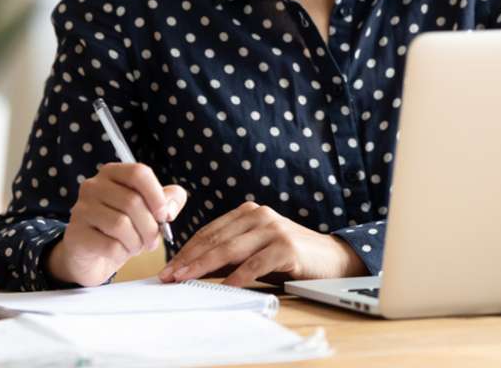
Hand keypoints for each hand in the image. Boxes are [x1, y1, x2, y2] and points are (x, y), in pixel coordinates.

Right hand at [47, 162, 186, 286]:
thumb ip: (167, 200)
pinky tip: (119, 252)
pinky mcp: (75, 234)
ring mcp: (81, 209)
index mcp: (112, 173)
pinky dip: (122, 253)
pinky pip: (110, 245)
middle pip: (133, 202)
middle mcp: (93, 186)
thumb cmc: (122, 227)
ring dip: (137, 242)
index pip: (139, 173)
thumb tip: (170, 206)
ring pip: (121, 224)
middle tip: (152, 240)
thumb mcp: (148, 210)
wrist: (91, 255)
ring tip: (136, 246)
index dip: (157, 195)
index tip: (165, 215)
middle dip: (150, 227)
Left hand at [157, 201, 366, 287]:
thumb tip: (194, 270)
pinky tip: (224, 287)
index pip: (210, 232)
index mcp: (248, 213)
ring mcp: (273, 229)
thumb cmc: (289, 256)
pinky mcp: (286, 246)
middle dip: (189, 259)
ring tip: (186, 279)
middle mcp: (259, 215)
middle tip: (169, 276)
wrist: (332, 259)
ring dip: (204, 266)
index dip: (187, 250)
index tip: (168, 268)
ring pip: (231, 249)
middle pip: (216, 239)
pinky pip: (256, 263)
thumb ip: (230, 254)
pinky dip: (238, 276)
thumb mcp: (256, 250)